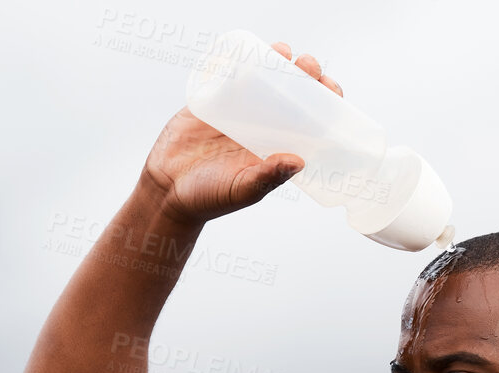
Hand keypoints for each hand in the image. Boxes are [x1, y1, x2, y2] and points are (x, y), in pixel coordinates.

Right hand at [140, 42, 344, 225]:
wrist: (166, 188)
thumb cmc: (209, 197)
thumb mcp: (243, 189)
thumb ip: (268, 176)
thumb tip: (299, 161)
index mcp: (276, 147)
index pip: (309, 120)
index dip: (323, 102)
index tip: (331, 89)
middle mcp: (261, 127)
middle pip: (290, 93)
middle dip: (304, 75)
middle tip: (309, 65)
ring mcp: (236, 111)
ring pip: (262, 79)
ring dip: (277, 61)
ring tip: (285, 51)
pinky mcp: (210, 101)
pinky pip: (226, 75)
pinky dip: (238, 59)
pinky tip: (252, 48)